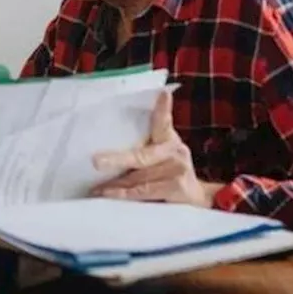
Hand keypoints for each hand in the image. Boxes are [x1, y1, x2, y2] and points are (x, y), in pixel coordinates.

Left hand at [89, 88, 222, 208]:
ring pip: (138, 178)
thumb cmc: (170, 172)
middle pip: (141, 156)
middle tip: (96, 161)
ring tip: (96, 188)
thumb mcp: (162, 154)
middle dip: (117, 160)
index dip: (162, 109)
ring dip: (114, 185)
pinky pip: (144, 191)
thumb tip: (104, 147)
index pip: (163, 122)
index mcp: (168, 138)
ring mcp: (178, 170)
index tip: (163, 95)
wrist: (196, 198)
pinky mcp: (177, 187)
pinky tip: (109, 194)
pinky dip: (124, 194)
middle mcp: (175, 151)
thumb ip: (144, 146)